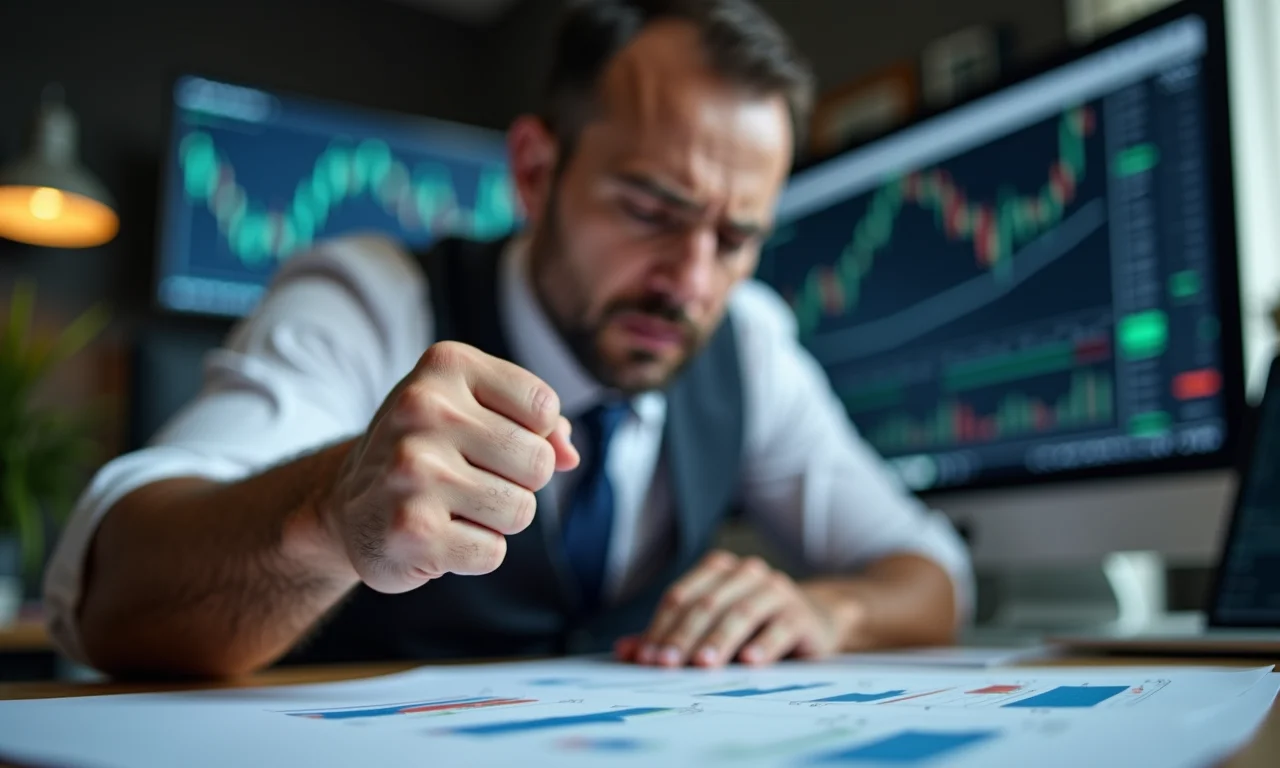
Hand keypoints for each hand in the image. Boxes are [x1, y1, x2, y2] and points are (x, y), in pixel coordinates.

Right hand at [323, 341, 579, 592]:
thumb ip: (538, 423)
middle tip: (472, 478)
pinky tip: (439, 534)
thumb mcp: (477, 410)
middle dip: (519, 482)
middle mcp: (422, 409)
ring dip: (498, 519)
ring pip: (521, 510)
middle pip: (538, 462)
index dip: (533, 435)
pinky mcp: (412, 531)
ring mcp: (412, 471)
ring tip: (454, 506)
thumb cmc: (432, 450)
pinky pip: (492, 551)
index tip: (491, 438)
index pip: (543, 408)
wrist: (348, 505)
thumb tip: (569, 456)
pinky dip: (475, 552)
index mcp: (445, 366)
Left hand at [615, 551, 859, 667]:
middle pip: (706, 604)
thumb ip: (670, 636)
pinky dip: (762, 645)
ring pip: (740, 613)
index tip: (646, 658)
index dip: (660, 627)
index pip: (680, 597)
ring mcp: (775, 590)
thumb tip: (626, 651)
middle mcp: (745, 573)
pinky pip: (779, 628)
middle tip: (667, 665)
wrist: (814, 621)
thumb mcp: (710, 629)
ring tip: (703, 665)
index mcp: (718, 569)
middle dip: (683, 636)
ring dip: (719, 640)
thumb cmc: (753, 626)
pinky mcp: (800, 614)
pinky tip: (749, 663)